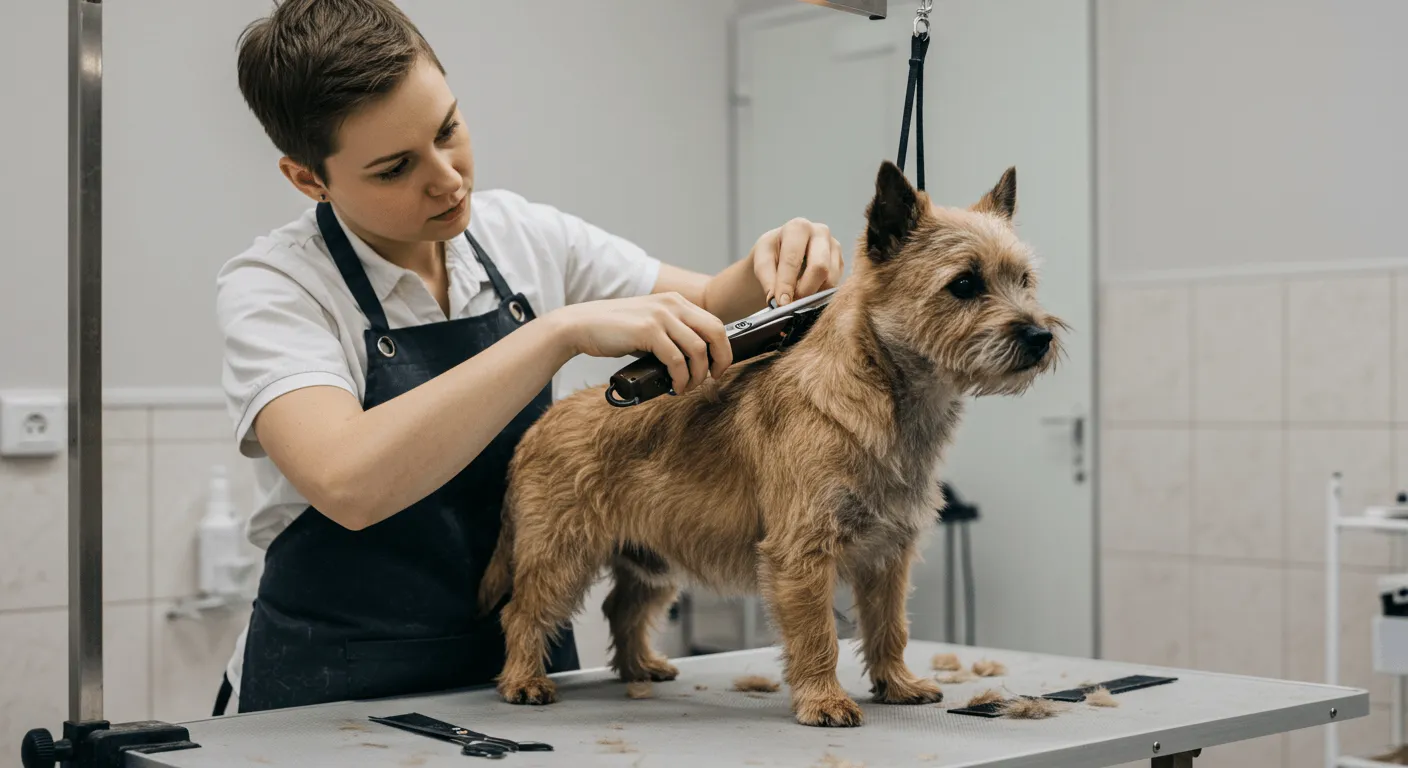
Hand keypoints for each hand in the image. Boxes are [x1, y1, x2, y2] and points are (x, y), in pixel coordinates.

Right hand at [549, 293, 733, 393]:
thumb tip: (692, 361)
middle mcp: (672, 304)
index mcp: (675, 301)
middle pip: (716, 332)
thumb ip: (671, 335)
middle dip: (720, 360)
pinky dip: (680, 378)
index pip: (715, 323)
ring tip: (686, 387)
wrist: (580, 325)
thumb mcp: (649, 325)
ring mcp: (660, 316)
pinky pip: (677, 359)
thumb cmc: (613, 330)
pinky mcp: (648, 330)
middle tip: (712, 379)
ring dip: (697, 375)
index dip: (722, 349)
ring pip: (698, 349)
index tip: (717, 368)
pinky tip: (674, 386)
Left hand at [750, 217, 844, 306]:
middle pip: (820, 267)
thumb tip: (776, 300)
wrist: (783, 253)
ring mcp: (834, 247)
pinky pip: (835, 285)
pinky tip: (808, 294)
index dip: (786, 283)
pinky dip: (820, 295)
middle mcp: (821, 232)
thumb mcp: (761, 261)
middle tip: (791, 304)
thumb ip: (767, 278)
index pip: (793, 258)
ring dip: (813, 295)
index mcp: (798, 228)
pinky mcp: (841, 263)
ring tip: (797, 298)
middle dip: (804, 290)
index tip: (781, 302)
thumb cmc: (772, 254)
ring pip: (830, 279)